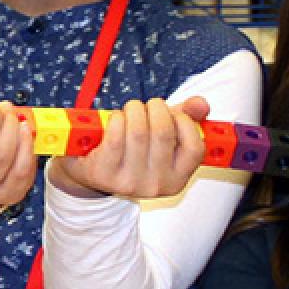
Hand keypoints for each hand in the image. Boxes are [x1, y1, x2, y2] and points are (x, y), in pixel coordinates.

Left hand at [48, 97, 208, 199]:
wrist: (87, 172)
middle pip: (163, 132)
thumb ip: (184, 119)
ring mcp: (129, 182)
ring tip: (128, 110)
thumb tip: (201, 103)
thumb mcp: (159, 139)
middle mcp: (156, 185)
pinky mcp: (103, 173)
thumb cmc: (128, 151)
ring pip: (137, 131)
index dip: (184, 121)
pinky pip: (115, 136)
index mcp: (177, 179)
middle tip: (145, 106)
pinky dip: (115, 119)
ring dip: (132, 110)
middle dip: (154, 107)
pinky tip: (113, 119)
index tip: (171, 113)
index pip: (195, 148)